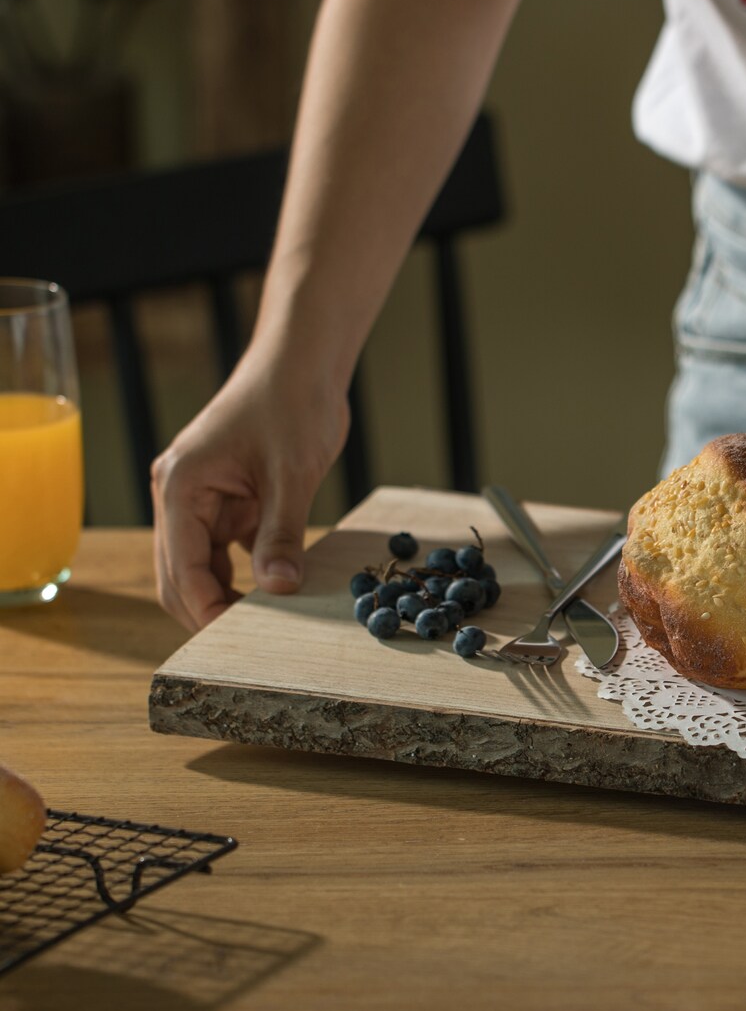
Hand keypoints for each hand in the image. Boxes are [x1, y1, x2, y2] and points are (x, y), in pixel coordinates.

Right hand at [151, 350, 348, 632]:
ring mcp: (201, 498)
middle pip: (179, 573)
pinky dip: (242, 573)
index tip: (235, 641)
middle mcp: (179, 494)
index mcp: (180, 485)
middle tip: (245, 645)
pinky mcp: (227, 499)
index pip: (181, 566)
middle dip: (206, 609)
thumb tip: (277, 588)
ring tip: (262, 625)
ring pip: (201, 565)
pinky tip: (271, 590)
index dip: (206, 607)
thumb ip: (282, 533)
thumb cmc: (291, 404)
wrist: (302, 364)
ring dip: (224, 594)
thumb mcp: (291, 474)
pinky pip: (225, 549)